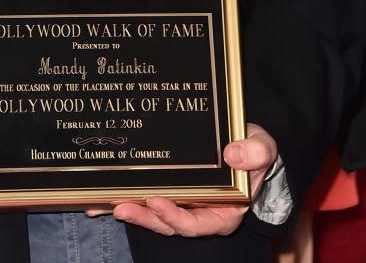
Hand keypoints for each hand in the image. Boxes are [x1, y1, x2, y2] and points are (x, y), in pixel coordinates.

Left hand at [96, 123, 276, 236]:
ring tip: (107, 204)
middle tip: (122, 206)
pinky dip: (127, 197)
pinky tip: (101, 197)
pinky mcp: (170, 188)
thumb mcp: (263, 148)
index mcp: (224, 211)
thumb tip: (233, 154)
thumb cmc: (255, 149)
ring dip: (132, 209)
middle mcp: (200, 212)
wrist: (248, 142)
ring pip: (154, 213)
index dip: (175, 217)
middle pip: (168, 223)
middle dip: (145, 216)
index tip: (158, 201)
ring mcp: (184, 201)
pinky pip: (147, 196)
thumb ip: (255, 152)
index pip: (196, 224)